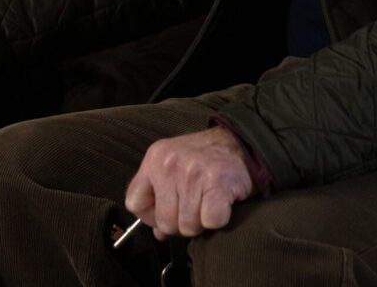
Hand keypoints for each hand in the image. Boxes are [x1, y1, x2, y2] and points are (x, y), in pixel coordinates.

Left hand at [124, 127, 253, 239]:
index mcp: (155, 158)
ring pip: (187, 226)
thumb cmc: (206, 159)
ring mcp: (192, 173)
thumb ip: (160, 197)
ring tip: (209, 202)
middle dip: (181, 223)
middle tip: (196, 207)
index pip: (135, 204)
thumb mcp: (174, 167)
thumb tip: (158, 233)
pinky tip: (221, 204)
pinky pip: (210, 221)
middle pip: (164, 221)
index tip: (168, 211)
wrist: (241, 143)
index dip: (151, 216)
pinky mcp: (217, 183)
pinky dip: (219, 220)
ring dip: (201, 222)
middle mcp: (170, 163)